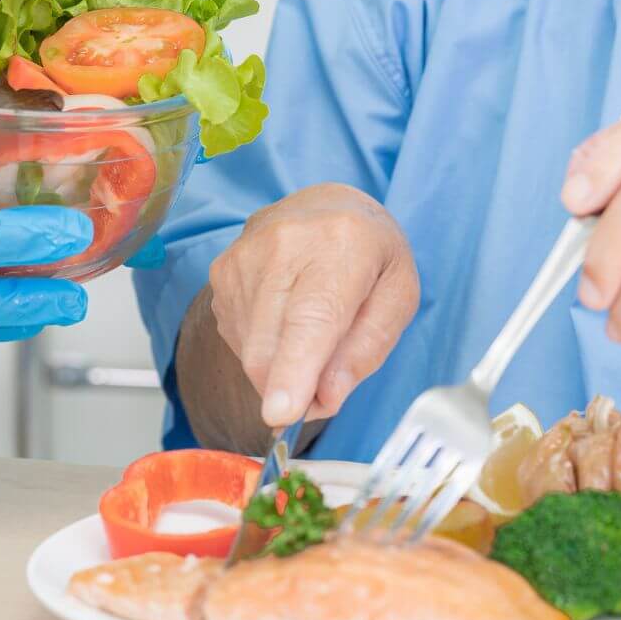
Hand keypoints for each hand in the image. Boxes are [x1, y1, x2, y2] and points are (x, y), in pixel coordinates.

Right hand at [207, 183, 418, 426]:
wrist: (328, 206)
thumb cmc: (371, 254)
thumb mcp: (398, 296)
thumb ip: (368, 348)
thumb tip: (326, 396)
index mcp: (341, 244)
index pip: (312, 317)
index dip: (295, 369)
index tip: (282, 413)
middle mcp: (284, 243)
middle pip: (271, 345)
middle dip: (294, 390)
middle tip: (325, 387)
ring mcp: (244, 256)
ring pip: (251, 351)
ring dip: (280, 370)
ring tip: (311, 336)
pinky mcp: (222, 271)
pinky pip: (239, 340)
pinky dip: (264, 350)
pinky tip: (286, 320)